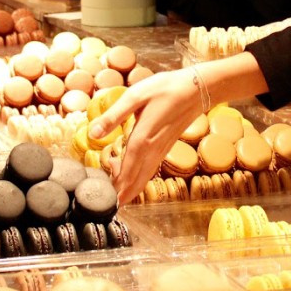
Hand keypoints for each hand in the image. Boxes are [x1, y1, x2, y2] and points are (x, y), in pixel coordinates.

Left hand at [90, 69, 203, 203]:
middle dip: (122, 193)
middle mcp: (153, 149)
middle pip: (136, 180)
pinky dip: (139, 177)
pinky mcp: (166, 147)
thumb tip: (93, 133)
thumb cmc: (165, 89)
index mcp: (142, 139)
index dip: (115, 186)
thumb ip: (114, 116)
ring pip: (144, 177)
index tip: (104, 198)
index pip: (126, 171)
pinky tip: (131, 174)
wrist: (197, 89)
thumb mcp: (135, 96)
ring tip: (115, 192)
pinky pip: (151, 169)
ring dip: (130, 187)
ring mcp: (161, 150)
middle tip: (107, 202)